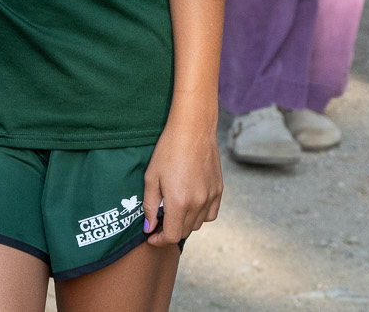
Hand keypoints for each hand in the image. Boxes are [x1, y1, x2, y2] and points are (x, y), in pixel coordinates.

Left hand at [141, 114, 221, 245]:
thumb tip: (150, 227)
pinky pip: (211, 214)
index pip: (172, 236)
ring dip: (185, 223)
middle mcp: (198, 203)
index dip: (159, 240)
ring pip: (198, 224)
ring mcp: (210, 197)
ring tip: (174, 211)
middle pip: (184, 231)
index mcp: (179, 202)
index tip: (152, 236)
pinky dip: (200, 215)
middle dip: (170, 231)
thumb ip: (150, 206)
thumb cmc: (168, 150)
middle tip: (159, 221)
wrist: (193, 129)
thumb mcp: (151, 177)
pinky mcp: (218, 190)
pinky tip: (191, 204)